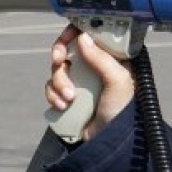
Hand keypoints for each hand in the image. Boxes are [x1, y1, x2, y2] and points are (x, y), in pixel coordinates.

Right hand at [45, 24, 135, 141]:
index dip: (75, 31)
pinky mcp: (67, 93)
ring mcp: (79, 79)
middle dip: (60, 54)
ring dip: (59, 82)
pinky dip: (53, 95)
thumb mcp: (117, 81)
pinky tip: (63, 106)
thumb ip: (101, 58)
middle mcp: (93, 65)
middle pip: (68, 47)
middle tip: (59, 61)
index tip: (67, 37)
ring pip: (57, 68)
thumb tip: (83, 37)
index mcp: (110, 56)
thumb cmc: (121, 109)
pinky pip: (51, 86)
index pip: (90, 33)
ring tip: (69, 99)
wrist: (108, 140)